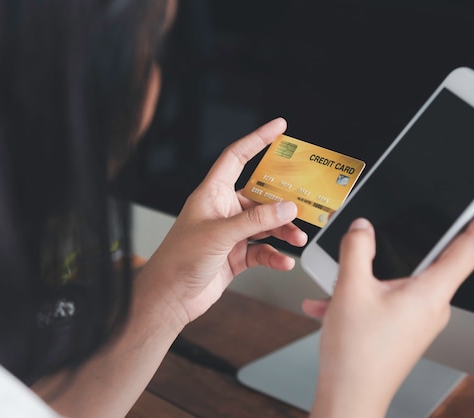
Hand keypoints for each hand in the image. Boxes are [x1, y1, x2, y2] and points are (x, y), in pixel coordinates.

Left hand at [138, 118, 306, 328]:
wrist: (170, 298)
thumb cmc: (179, 260)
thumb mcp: (219, 234)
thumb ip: (255, 221)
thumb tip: (286, 208)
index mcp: (212, 194)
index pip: (237, 157)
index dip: (257, 140)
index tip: (279, 128)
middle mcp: (223, 210)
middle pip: (260, 196)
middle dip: (283, 202)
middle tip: (304, 203)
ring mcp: (231, 234)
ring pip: (266, 225)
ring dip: (283, 231)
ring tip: (297, 239)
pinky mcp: (236, 255)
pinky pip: (263, 250)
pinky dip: (275, 255)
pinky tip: (284, 261)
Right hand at [306, 173, 473, 417]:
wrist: (349, 400)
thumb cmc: (357, 357)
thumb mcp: (351, 290)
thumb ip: (357, 249)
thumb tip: (363, 227)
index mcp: (432, 292)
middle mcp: (432, 304)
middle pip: (433, 255)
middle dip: (404, 238)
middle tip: (390, 222)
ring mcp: (418, 317)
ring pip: (399, 277)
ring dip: (368, 274)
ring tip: (339, 281)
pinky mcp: (403, 326)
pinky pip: (385, 297)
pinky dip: (360, 295)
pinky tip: (331, 302)